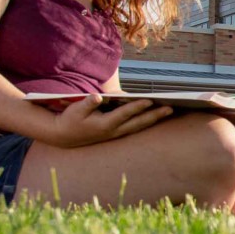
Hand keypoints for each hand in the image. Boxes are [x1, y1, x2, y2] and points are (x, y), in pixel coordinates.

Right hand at [42, 94, 172, 147]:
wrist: (64, 136)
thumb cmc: (70, 119)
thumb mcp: (75, 110)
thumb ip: (87, 103)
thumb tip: (97, 97)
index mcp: (104, 124)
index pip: (124, 114)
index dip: (137, 107)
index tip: (149, 100)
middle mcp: (113, 131)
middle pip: (138, 122)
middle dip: (154, 115)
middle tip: (170, 108)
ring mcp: (116, 133)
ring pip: (139, 126)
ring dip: (154, 119)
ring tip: (168, 111)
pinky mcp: (116, 133)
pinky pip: (135, 127)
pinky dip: (146, 121)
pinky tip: (156, 115)